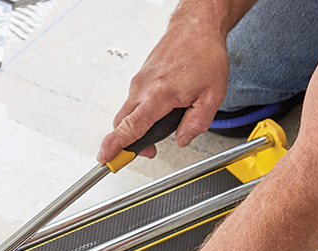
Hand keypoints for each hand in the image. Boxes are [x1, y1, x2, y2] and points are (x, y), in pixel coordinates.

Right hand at [97, 15, 230, 162]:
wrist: (196, 27)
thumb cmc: (204, 55)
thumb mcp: (212, 96)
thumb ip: (196, 123)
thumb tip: (182, 140)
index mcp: (159, 95)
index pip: (131, 127)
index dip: (115, 145)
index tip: (105, 157)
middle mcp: (143, 88)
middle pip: (122, 123)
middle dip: (128, 142)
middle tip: (149, 150)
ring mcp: (139, 82)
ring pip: (129, 113)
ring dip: (138, 126)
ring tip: (162, 127)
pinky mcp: (140, 78)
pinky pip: (135, 101)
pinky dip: (142, 112)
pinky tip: (162, 109)